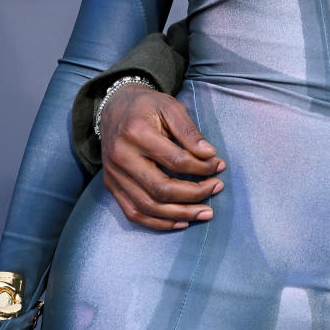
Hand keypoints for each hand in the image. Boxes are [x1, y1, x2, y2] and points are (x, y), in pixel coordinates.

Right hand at [99, 83, 225, 231]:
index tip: (218, 165)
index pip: (176, 161)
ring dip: (181, 214)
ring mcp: (114, 175)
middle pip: (161, 189)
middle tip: (217, 188)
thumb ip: (190, 132)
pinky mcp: (112, 186)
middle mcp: (121, 157)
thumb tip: (210, 156)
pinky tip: (181, 221)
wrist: (114, 107)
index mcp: (136, 133)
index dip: (202, 168)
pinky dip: (159, 222)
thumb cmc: (147, 106)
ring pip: (148, 207)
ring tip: (205, 212)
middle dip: (195, 194)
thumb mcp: (171, 107)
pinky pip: (134, 213)